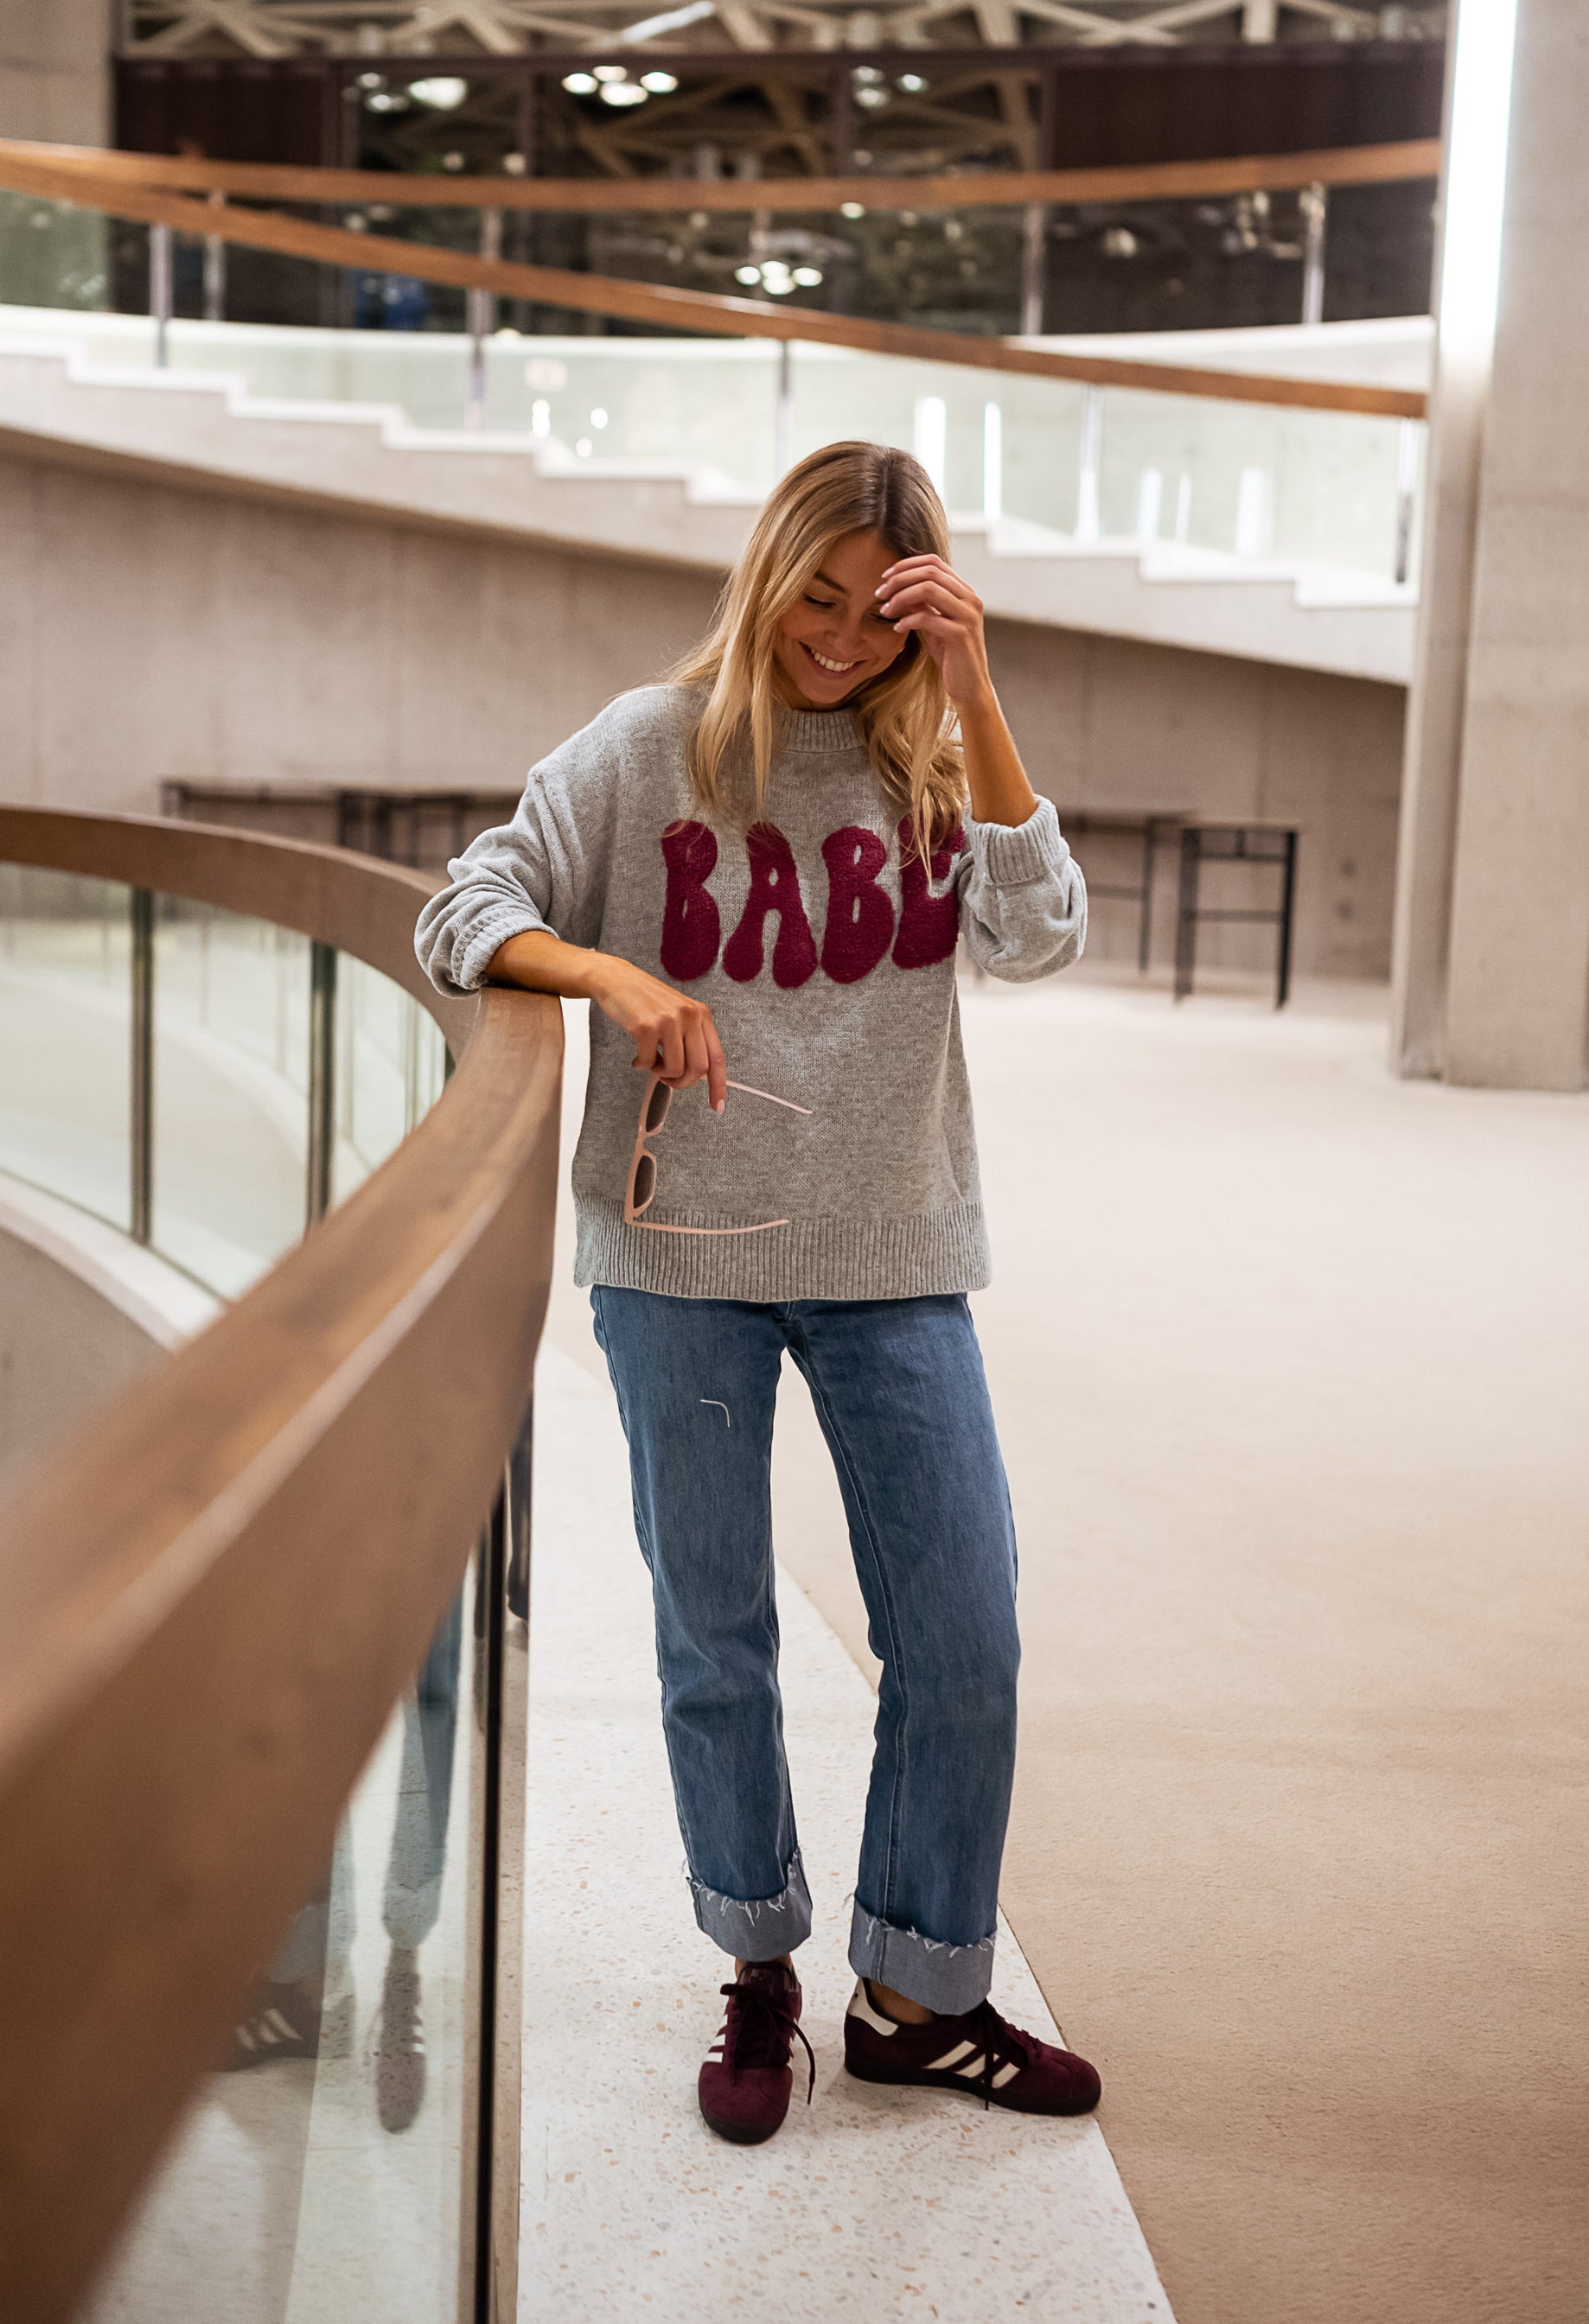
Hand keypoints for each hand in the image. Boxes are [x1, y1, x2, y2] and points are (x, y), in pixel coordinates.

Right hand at [588, 954, 727, 1111]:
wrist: (617, 979)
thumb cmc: (646, 1000)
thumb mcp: (678, 1013)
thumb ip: (691, 1038)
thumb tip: (697, 1075)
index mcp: (701, 1014)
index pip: (717, 1058)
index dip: (719, 1086)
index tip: (718, 1107)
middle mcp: (689, 1016)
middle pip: (698, 1069)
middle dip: (683, 1083)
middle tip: (669, 1080)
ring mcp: (668, 1021)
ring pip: (675, 1069)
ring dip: (660, 1074)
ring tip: (651, 1062)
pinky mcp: (646, 1026)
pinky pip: (649, 1062)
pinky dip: (641, 1065)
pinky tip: (637, 1056)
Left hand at [876, 554, 993, 710]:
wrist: (969, 686)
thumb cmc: (950, 655)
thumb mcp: (933, 624)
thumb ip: (922, 604)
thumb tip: (899, 586)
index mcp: (965, 592)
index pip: (934, 562)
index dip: (906, 565)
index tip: (885, 577)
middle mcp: (970, 599)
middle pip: (930, 572)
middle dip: (899, 580)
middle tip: (879, 593)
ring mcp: (968, 616)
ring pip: (928, 589)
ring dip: (900, 597)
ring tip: (885, 610)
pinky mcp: (960, 635)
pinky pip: (928, 618)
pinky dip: (907, 621)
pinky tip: (897, 629)